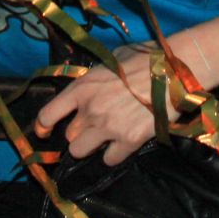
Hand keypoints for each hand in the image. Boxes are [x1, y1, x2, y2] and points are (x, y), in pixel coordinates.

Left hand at [37, 42, 173, 166]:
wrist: (175, 70)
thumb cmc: (145, 58)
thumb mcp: (111, 60)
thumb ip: (94, 78)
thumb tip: (89, 87)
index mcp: (83, 87)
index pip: (48, 113)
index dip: (43, 126)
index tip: (44, 132)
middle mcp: (90, 109)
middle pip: (69, 136)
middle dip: (80, 132)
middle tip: (95, 125)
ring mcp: (108, 127)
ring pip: (81, 151)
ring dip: (91, 146)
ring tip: (106, 137)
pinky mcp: (129, 141)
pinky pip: (109, 159)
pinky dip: (114, 154)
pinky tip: (124, 142)